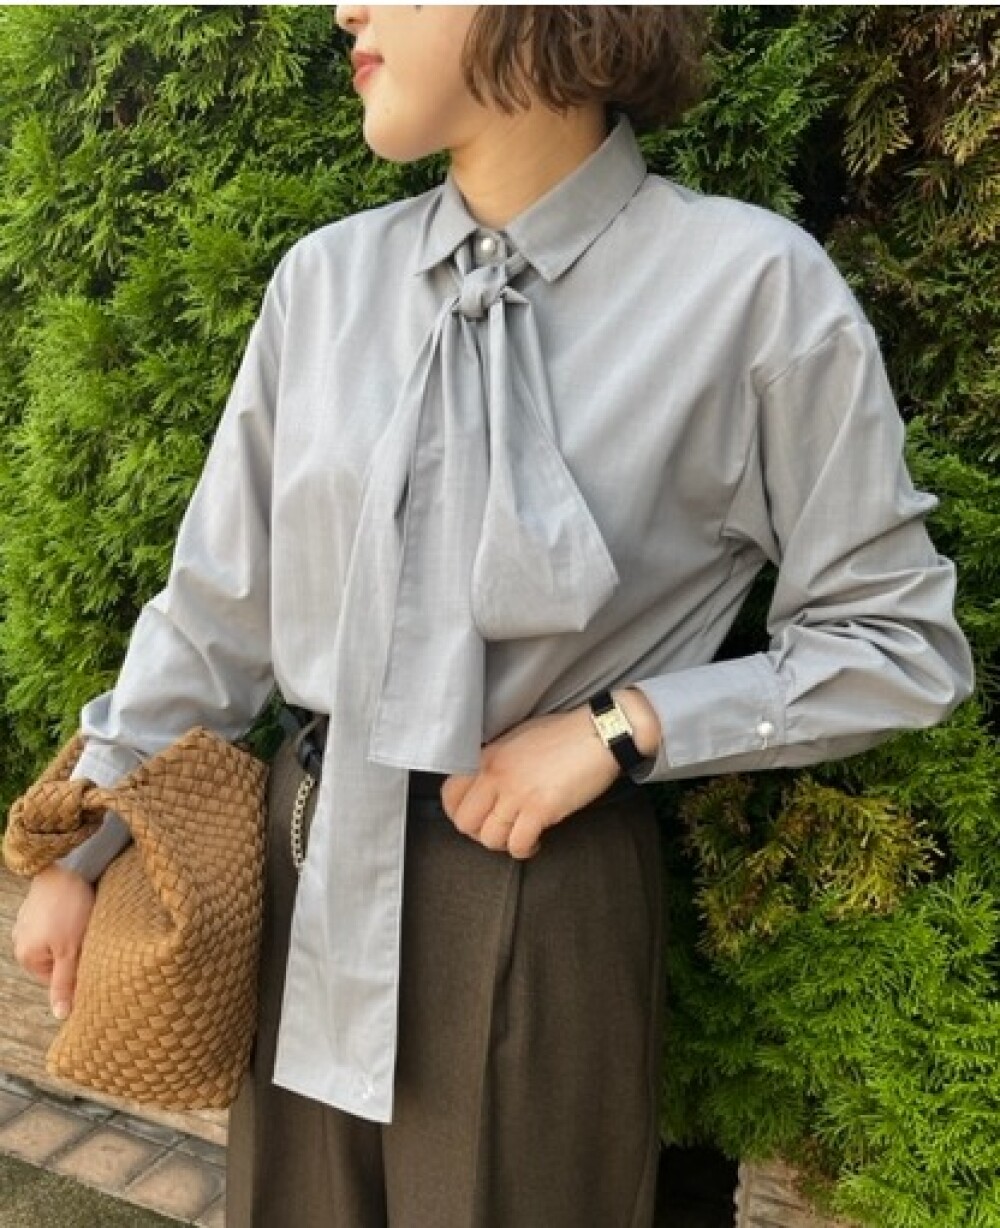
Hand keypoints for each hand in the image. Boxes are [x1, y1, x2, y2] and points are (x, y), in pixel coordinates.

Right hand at [11, 864, 95, 1020]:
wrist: (67, 864)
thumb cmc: (70, 908)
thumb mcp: (71, 950)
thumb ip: (65, 983)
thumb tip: (61, 1015)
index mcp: (26, 956)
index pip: (56, 979)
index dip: (77, 970)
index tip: (91, 955)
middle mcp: (21, 941)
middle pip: (56, 959)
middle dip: (74, 952)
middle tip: (89, 936)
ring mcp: (27, 921)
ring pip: (57, 940)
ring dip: (73, 935)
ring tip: (84, 920)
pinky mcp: (38, 905)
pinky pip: (55, 922)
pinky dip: (69, 919)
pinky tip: (79, 908)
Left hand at [440, 690, 659, 859]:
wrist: (600, 733)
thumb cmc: (565, 734)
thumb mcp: (519, 739)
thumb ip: (498, 762)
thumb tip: (488, 785)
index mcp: (488, 756)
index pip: (450, 794)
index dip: (460, 813)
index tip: (476, 818)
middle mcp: (496, 774)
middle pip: (465, 822)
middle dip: (480, 833)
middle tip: (500, 830)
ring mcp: (516, 792)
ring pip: (489, 838)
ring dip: (504, 843)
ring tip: (520, 835)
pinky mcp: (540, 809)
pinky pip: (518, 844)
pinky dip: (525, 849)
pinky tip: (536, 840)